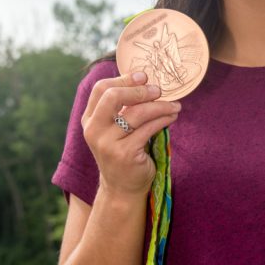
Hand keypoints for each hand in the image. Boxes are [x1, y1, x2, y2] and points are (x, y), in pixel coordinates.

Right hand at [81, 71, 180, 197]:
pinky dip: (164, 119)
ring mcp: (108, 143)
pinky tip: (172, 117)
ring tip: (174, 105)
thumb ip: (121, 107)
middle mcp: (94, 130)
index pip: (101, 89)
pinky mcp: (125, 154)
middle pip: (113, 96)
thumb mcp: (115, 128)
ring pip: (137, 113)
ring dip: (160, 106)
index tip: (143, 76)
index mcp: (90, 119)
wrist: (122, 188)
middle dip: (139, 90)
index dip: (123, 79)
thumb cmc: (123, 151)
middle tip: (158, 90)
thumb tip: (145, 80)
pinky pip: (149, 128)